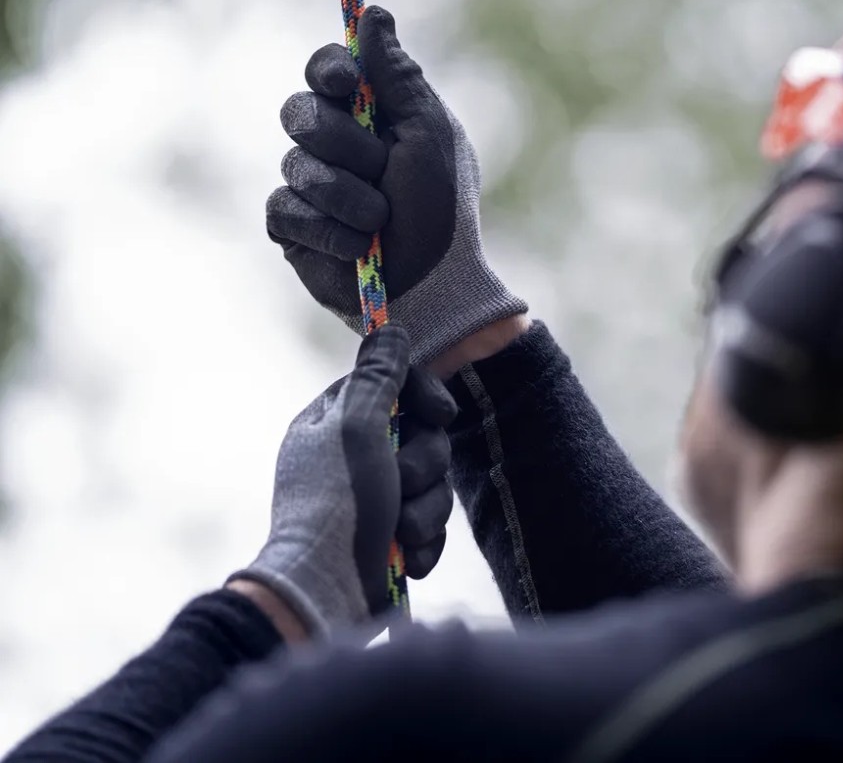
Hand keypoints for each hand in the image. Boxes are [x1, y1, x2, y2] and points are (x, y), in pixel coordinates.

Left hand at [230, 325, 457, 636]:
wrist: (326, 592)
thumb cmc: (338, 504)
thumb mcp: (357, 429)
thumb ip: (378, 377)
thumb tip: (390, 328)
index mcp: (335, 424)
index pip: (395, 386)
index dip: (423, 397)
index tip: (439, 413)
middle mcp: (353, 458)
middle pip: (424, 437)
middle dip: (423, 465)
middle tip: (401, 484)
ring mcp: (374, 501)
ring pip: (434, 485)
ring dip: (425, 510)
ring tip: (400, 532)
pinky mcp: (391, 539)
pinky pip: (431, 526)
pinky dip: (423, 542)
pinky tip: (404, 557)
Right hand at [266, 5, 526, 365]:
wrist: (434, 285)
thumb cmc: (443, 212)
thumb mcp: (430, 135)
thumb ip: (399, 77)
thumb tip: (373, 15)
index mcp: (370, 115)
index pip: (326, 70)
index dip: (327, 71)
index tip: (342, 84)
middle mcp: (335, 145)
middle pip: (300, 111)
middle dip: (344, 144)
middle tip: (382, 169)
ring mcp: (310, 186)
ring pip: (294, 164)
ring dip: (347, 195)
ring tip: (379, 221)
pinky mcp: (293, 229)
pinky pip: (284, 209)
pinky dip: (327, 229)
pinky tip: (358, 247)